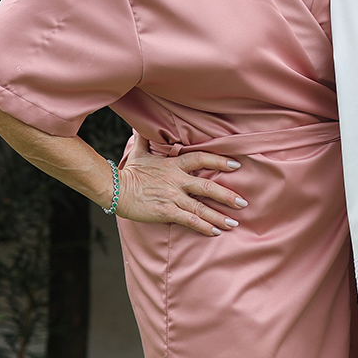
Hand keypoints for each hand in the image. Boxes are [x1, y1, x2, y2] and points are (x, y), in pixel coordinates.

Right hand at [113, 135, 247, 235]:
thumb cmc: (129, 172)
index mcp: (174, 165)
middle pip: (208, 186)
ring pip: (201, 208)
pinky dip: (204, 226)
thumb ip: (145, 140)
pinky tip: (215, 231)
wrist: (115, 189)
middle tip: (243, 203)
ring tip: (234, 222)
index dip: (220, 160)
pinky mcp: (166, 211)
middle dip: (227, 196)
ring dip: (219, 216)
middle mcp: (176, 180)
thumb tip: (140, 126)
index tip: (236, 165)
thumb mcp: (139, 154)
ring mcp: (172, 197)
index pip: (201, 158)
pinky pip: (189, 220)